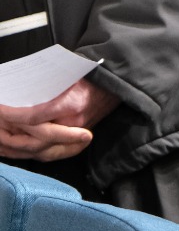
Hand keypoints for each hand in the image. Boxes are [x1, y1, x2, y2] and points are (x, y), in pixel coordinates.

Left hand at [0, 79, 118, 160]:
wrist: (115, 87)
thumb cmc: (90, 77)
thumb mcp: (68, 75)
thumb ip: (45, 87)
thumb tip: (18, 95)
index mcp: (71, 104)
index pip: (35, 117)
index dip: (13, 115)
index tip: (0, 109)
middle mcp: (73, 124)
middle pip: (33, 141)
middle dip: (8, 135)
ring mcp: (75, 134)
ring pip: (38, 152)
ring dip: (15, 148)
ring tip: (1, 137)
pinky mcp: (75, 141)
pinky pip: (48, 155)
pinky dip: (28, 154)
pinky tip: (13, 149)